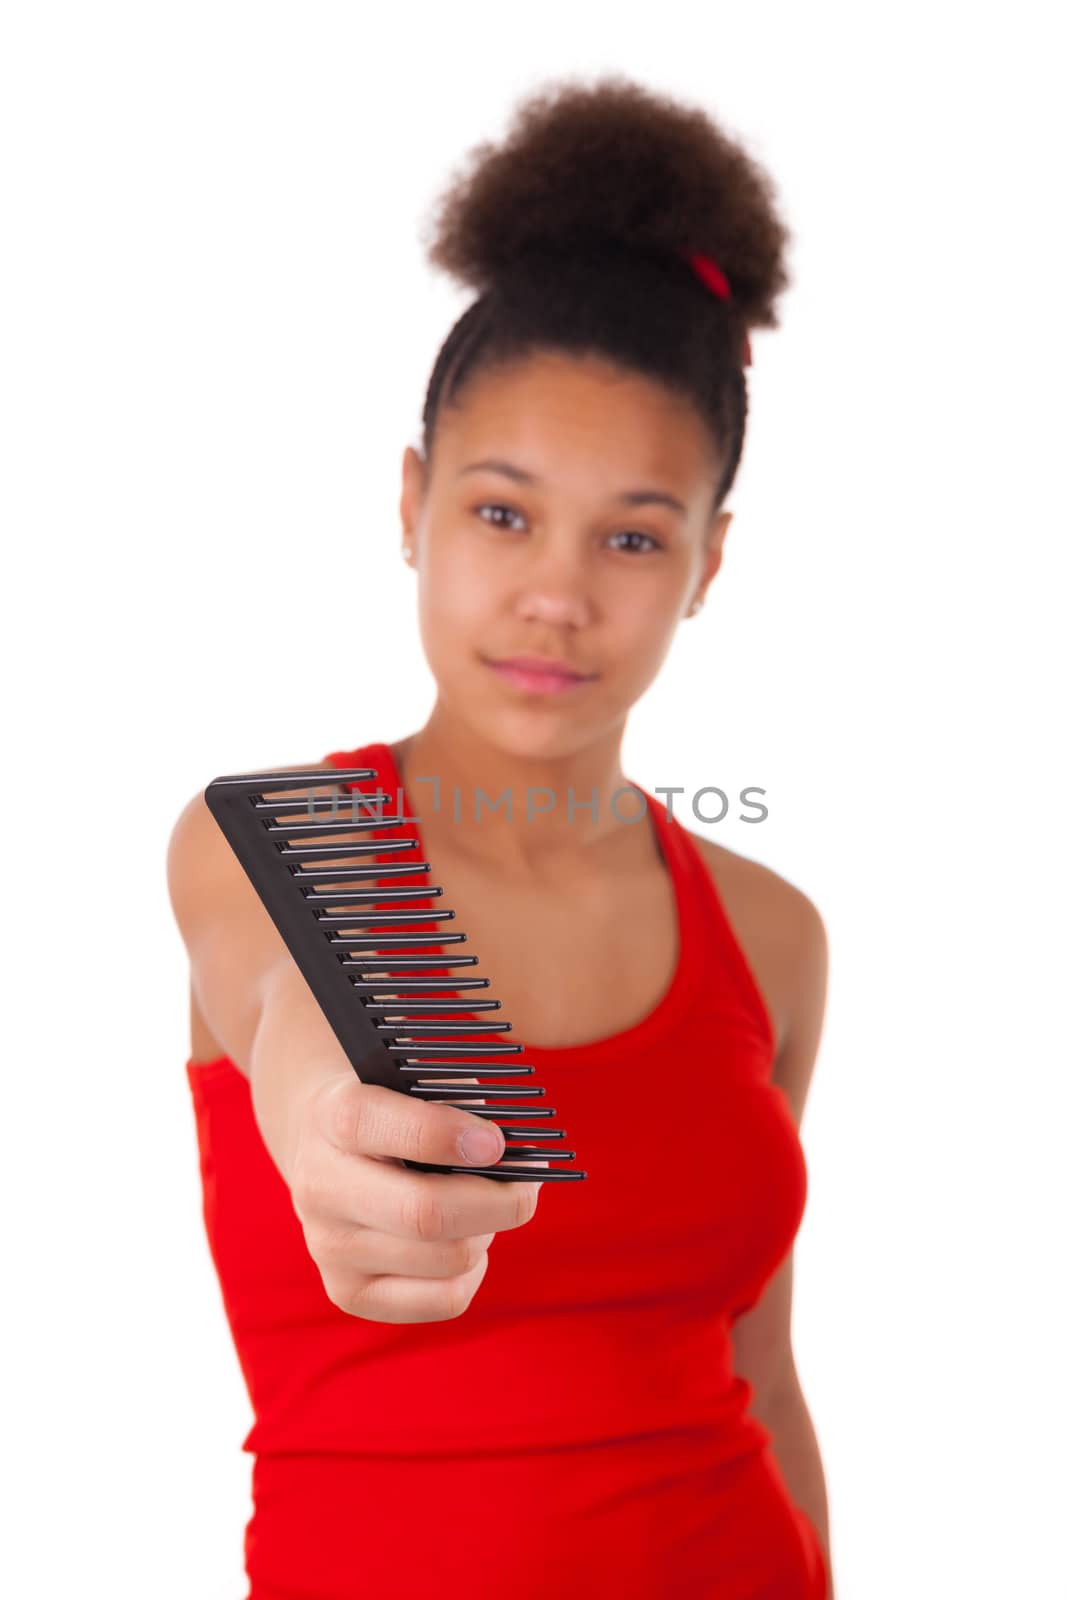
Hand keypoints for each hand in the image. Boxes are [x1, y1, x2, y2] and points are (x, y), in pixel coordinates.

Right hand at [287, 1072, 546, 1323]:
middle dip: (497, 1202)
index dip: (447, 1135)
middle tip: (528, 1186)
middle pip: (424, 1213)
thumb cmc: (397, 1111)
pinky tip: (468, 1242)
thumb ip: (461, 1107)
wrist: (327, 1151)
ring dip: (488, 1233)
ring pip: (447, 1259)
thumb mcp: (416, 1085)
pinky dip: (474, 1271)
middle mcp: (322, 1186)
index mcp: (335, 1116)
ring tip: (489, 1208)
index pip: (378, 1124)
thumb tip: (518, 1159)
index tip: (497, 1143)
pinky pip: (445, 1299)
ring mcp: (330, 1247)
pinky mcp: (349, 1293)